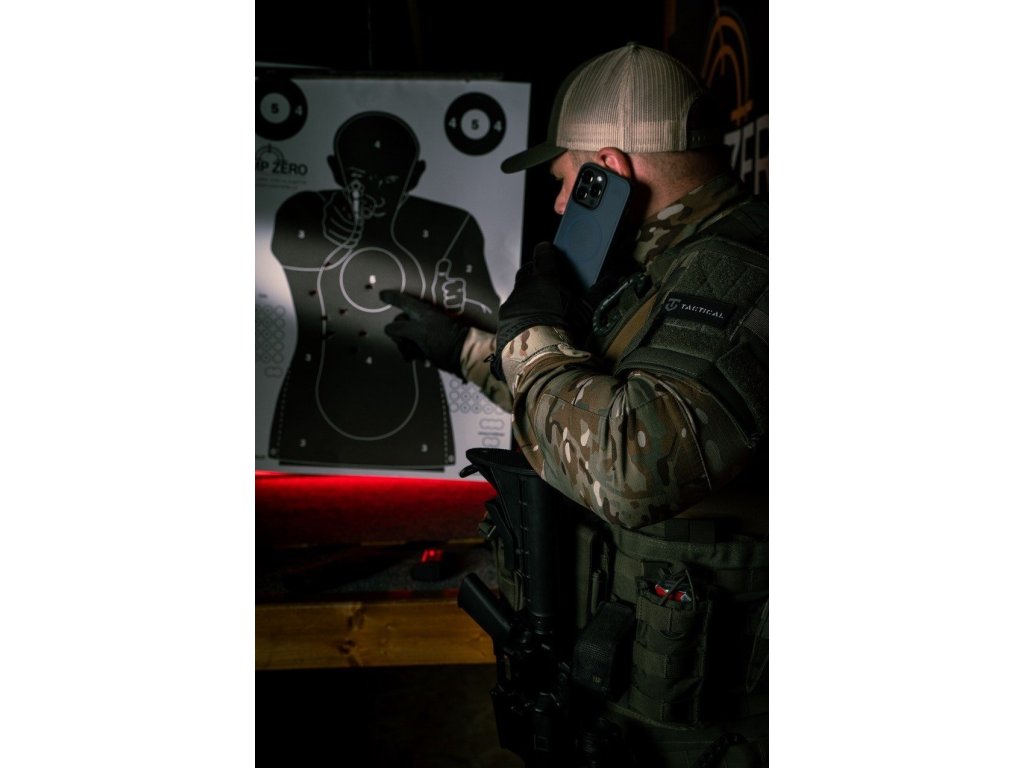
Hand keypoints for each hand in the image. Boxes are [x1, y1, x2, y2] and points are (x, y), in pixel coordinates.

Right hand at [380, 290, 468, 376]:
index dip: (391, 298)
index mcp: (420, 311)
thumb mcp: (418, 332)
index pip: (402, 301)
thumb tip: (389, 329)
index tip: (381, 295)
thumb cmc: (442, 340)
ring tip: (416, 356)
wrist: (463, 356)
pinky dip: (416, 354)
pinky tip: (424, 360)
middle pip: (400, 323)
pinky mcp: (430, 345)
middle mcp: (422, 319)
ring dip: (407, 348)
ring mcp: (426, 332)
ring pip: (406, 338)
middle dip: (399, 336)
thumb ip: (400, 328)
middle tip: (404, 343)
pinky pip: (415, 347)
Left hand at [490, 242, 590, 381]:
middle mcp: (525, 287)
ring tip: (539, 307)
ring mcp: (512, 303)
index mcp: (545, 279)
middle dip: (534, 271)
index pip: (543, 254)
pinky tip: (529, 324)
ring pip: (518, 292)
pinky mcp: (504, 320)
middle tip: (545, 279)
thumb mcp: (585, 311)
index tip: (548, 249)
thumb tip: (611, 280)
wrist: (536, 355)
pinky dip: (520, 314)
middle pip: (527, 271)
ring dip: (527, 296)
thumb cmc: (564, 330)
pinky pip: (512, 311)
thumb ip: (597, 293)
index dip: (546, 250)